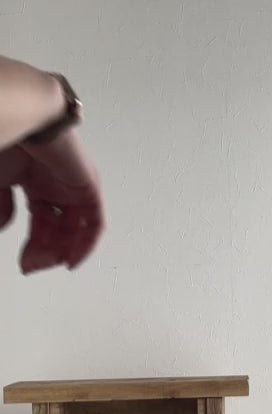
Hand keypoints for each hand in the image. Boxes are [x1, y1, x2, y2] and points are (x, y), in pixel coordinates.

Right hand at [0, 127, 103, 273]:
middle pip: (58, 230)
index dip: (33, 246)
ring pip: (75, 230)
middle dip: (45, 252)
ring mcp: (75, 188)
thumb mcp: (1, 180)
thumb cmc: (12, 140)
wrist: (27, 120)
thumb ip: (3, 205)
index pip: (41, 223)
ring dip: (62, 250)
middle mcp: (57, 187)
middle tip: (33, 267)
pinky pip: (94, 224)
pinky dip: (85, 244)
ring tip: (50, 264)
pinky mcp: (89, 189)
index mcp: (37, 182)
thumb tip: (4, 228)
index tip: (26, 264)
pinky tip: (72, 259)